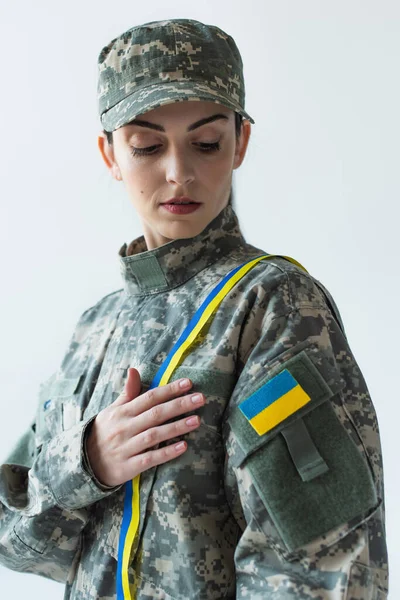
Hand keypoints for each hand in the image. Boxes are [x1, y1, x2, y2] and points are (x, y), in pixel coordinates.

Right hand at [85, 368, 203, 486]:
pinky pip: (150, 458)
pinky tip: (183, 446)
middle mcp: (125, 428)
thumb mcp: (112, 411)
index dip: (169, 390)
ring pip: (154, 435)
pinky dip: (166, 452)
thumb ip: (127, 393)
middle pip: (155, 414)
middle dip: (179, 405)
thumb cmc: (104, 433)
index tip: (188, 383)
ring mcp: (126, 447)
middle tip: (200, 398)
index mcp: (122, 412)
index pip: (149, 397)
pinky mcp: (128, 467)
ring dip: (176, 427)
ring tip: (197, 420)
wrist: (85, 464)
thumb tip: (133, 369)